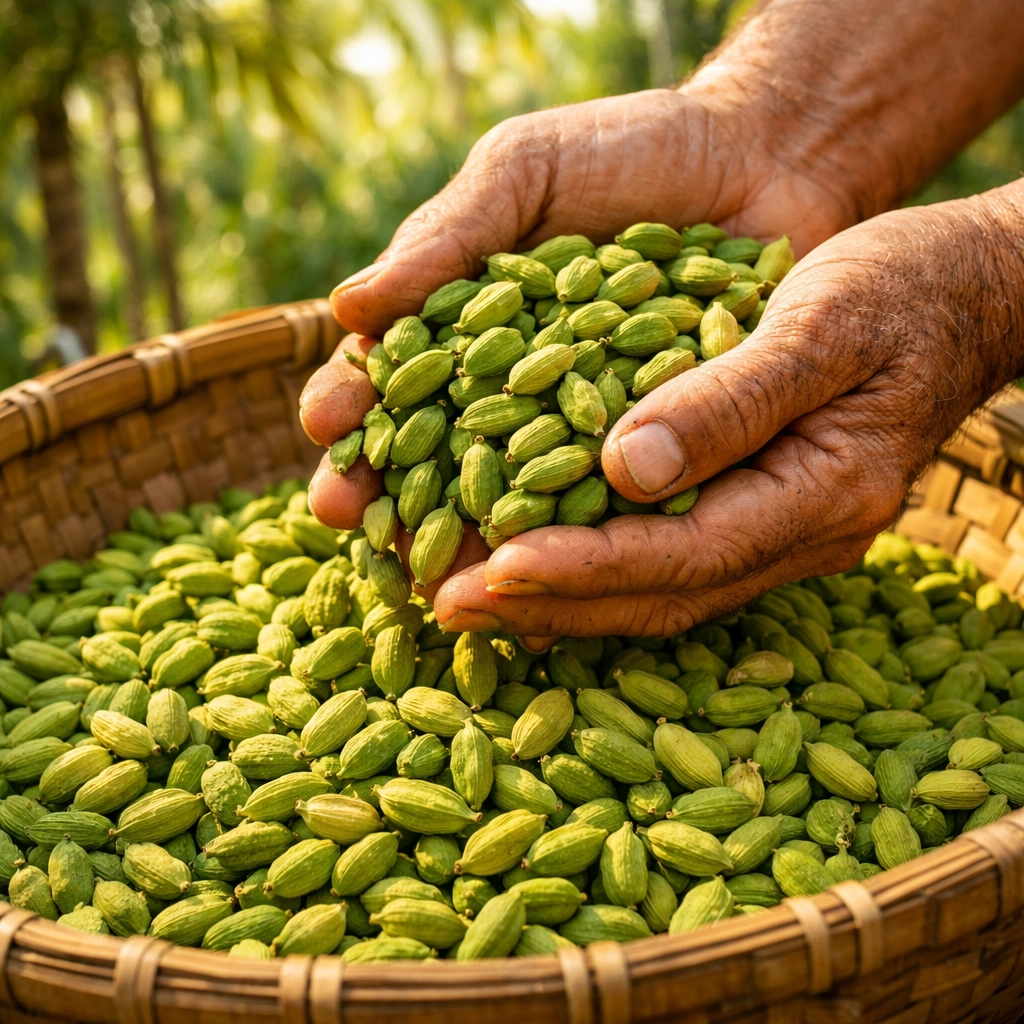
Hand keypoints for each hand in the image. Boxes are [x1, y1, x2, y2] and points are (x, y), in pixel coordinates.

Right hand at [301, 88, 855, 560]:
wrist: (762, 160)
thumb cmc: (631, 151)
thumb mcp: (527, 170)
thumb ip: (447, 236)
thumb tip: (347, 308)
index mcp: (468, 325)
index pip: (394, 374)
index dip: (354, 404)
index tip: (325, 432)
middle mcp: (517, 389)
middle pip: (439, 455)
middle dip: (389, 490)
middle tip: (350, 524)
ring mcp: (584, 428)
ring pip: (515, 498)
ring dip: (467, 540)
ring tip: (429, 575)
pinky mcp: (654, 452)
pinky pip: (609, 508)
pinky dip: (573, 547)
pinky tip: (538, 589)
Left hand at [432, 190, 1023, 636]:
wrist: (963, 292)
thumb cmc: (901, 289)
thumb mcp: (822, 324)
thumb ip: (730, 400)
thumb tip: (623, 469)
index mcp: (821, 497)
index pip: (681, 556)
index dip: (581, 567)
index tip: (488, 567)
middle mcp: (796, 535)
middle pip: (657, 595)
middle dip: (548, 603)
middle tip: (446, 604)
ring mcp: (778, 532)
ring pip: (654, 589)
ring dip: (557, 597)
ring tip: (462, 592)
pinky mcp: (754, 509)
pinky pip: (662, 557)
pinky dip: (589, 563)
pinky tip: (525, 555)